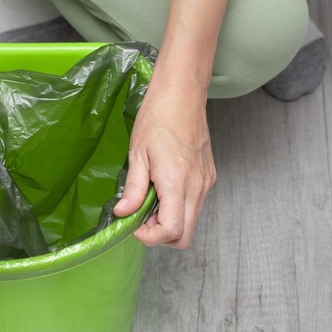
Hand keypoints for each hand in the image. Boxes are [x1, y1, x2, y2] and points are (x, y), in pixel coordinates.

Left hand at [113, 85, 215, 248]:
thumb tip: (123, 213)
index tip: (134, 224)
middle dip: (160, 236)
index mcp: (177, 182)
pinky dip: (179, 208)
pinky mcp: (208, 178)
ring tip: (151, 199)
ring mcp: (205, 183)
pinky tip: (164, 189)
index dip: (150, 237)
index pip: (171, 231)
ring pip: (191, 222)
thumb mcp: (137, 154)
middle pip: (185, 236)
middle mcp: (197, 187)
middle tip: (142, 216)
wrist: (182, 94)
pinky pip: (195, 206)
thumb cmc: (158, 117)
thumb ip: (132, 188)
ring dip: (170, 221)